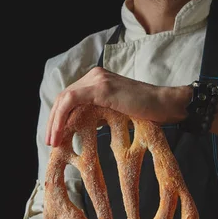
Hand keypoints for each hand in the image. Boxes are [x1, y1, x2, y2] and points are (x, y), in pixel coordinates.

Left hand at [46, 66, 189, 146]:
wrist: (165, 105)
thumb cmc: (147, 112)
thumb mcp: (116, 113)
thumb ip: (98, 115)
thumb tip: (79, 128)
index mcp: (97, 80)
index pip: (70, 98)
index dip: (59, 118)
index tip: (57, 137)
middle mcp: (94, 75)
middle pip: (63, 98)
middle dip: (53, 121)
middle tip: (51, 142)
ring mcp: (97, 79)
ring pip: (64, 99)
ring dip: (55, 121)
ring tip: (54, 142)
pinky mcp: (100, 87)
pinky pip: (71, 101)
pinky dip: (62, 117)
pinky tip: (60, 132)